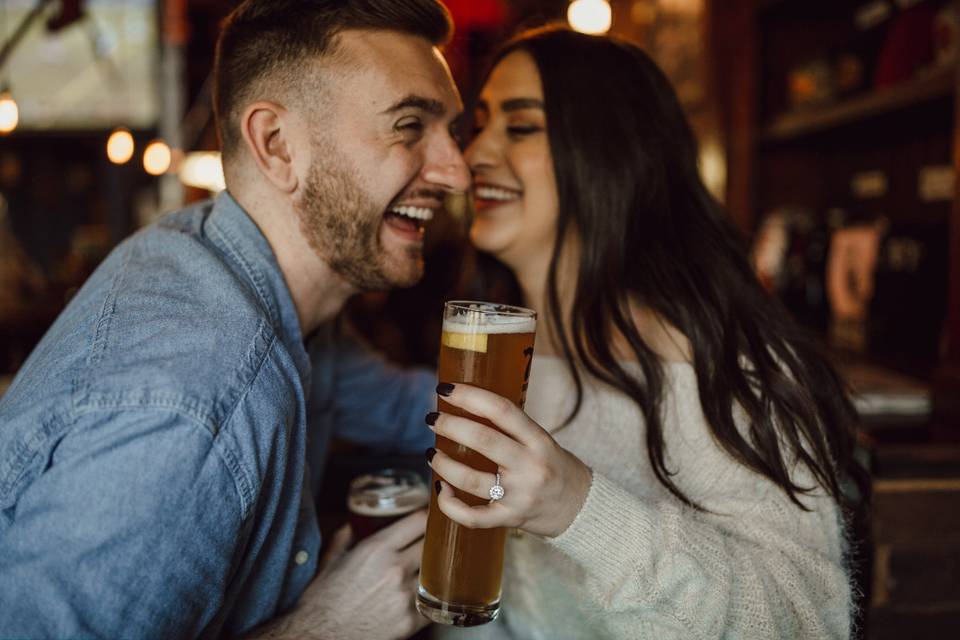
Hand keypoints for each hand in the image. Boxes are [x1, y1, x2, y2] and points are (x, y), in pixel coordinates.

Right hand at [249, 511, 427, 639]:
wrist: (320, 637)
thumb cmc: (322, 602)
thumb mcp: (330, 562)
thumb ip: (344, 539)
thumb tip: (350, 527)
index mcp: (376, 549)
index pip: (417, 521)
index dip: (425, 517)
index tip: (428, 518)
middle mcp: (394, 568)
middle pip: (431, 544)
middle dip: (431, 542)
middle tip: (429, 543)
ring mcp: (405, 595)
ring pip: (436, 572)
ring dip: (433, 569)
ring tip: (428, 569)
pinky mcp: (410, 620)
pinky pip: (433, 601)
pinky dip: (431, 596)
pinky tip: (424, 594)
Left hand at [427, 383, 592, 537]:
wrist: (581, 508)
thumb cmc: (555, 467)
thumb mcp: (542, 441)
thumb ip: (511, 428)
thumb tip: (466, 405)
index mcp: (539, 440)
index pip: (501, 410)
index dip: (470, 396)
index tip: (446, 389)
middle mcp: (530, 466)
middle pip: (482, 440)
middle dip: (449, 426)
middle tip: (432, 420)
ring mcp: (519, 495)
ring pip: (470, 479)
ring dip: (443, 463)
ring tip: (432, 453)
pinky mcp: (509, 519)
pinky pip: (472, 516)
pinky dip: (449, 504)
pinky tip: (441, 489)